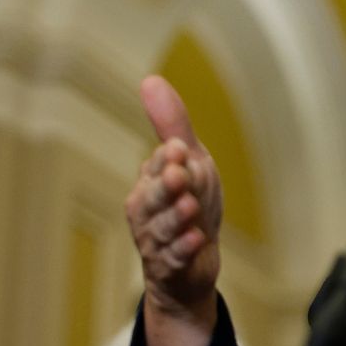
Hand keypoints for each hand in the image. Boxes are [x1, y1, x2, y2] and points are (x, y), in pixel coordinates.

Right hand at [125, 75, 222, 317]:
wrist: (193, 264)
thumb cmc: (190, 203)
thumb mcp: (190, 161)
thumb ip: (172, 125)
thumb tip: (150, 79)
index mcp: (150, 181)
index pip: (158, 166)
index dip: (169, 160)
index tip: (181, 148)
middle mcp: (147, 210)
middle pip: (153, 197)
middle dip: (166, 186)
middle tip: (181, 174)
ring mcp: (157, 240)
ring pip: (162, 227)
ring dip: (177, 216)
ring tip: (192, 206)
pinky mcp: (170, 266)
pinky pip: (173, 257)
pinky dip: (184, 247)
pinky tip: (198, 238)